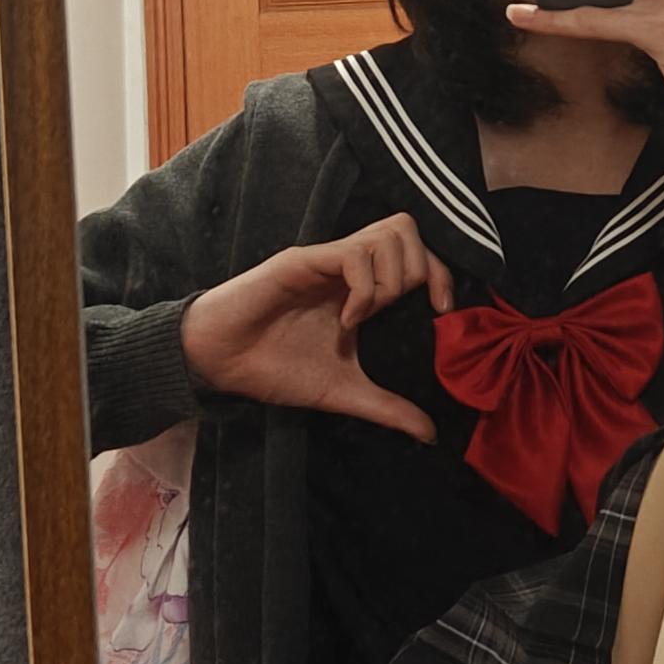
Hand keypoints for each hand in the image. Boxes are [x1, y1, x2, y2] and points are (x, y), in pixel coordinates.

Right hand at [180, 216, 453, 438]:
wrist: (221, 364)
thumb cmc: (275, 368)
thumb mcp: (343, 392)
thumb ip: (387, 407)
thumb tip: (431, 433)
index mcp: (362, 287)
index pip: (417, 255)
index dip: (441, 276)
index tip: (442, 313)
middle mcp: (348, 266)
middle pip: (407, 230)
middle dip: (422, 271)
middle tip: (403, 311)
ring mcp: (327, 261)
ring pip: (388, 234)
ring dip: (393, 277)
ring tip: (370, 315)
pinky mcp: (302, 262)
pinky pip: (353, 255)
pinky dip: (364, 289)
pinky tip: (347, 320)